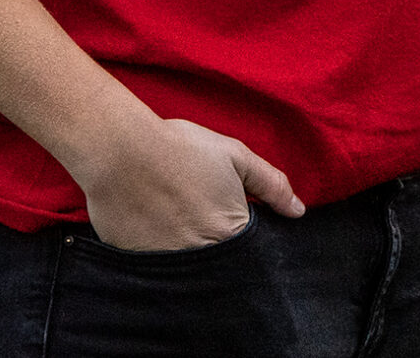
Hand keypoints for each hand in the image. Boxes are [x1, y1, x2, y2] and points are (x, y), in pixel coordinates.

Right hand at [76, 114, 303, 249]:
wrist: (121, 152)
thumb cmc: (182, 150)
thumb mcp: (236, 157)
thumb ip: (272, 185)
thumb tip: (298, 211)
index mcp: (230, 233)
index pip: (249, 252)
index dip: (242, 235)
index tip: (227, 215)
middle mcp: (202, 257)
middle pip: (220, 264)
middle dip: (216, 246)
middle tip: (197, 212)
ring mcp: (168, 266)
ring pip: (189, 269)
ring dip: (188, 250)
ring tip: (174, 217)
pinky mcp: (139, 266)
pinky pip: (157, 270)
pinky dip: (159, 253)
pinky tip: (153, 225)